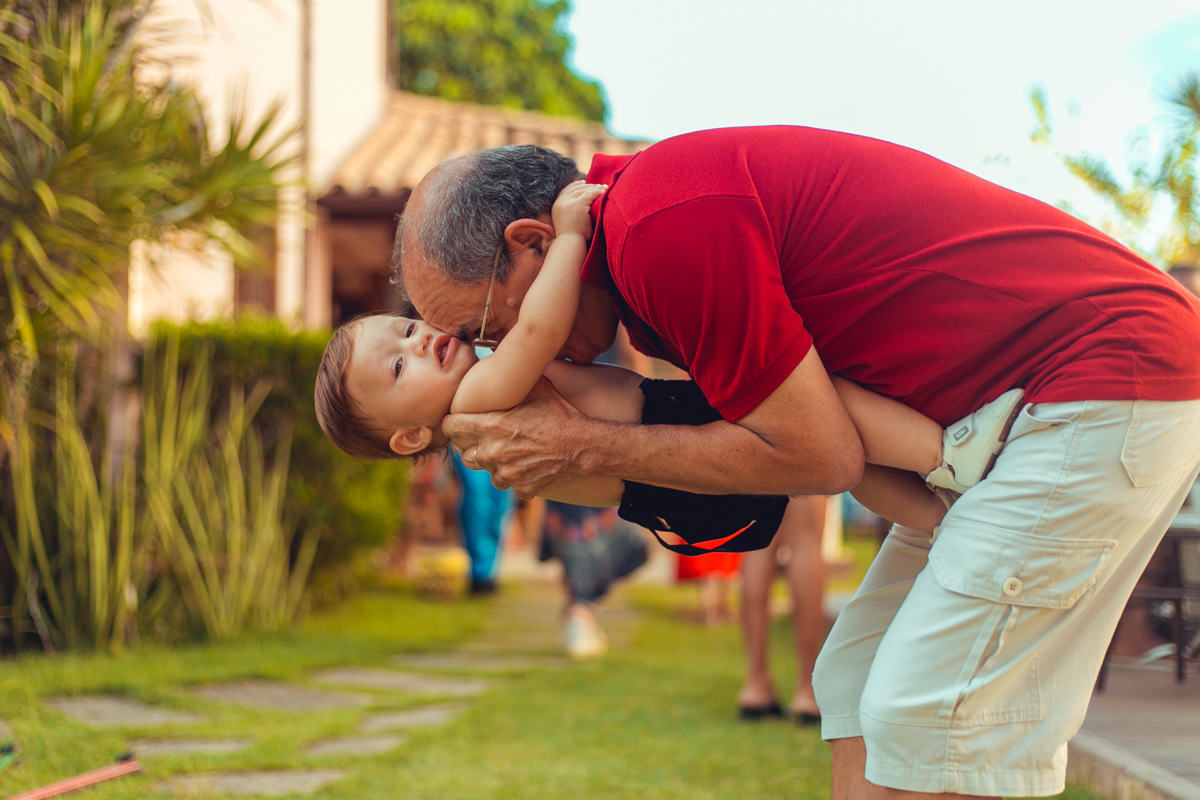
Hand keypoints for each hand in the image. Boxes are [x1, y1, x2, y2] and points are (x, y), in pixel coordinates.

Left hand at [443, 377, 592, 497]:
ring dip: (496, 466)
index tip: (457, 422)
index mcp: (492, 426)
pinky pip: (511, 486)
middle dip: (475, 448)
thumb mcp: (537, 388)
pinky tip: (529, 468)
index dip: (453, 424)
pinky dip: (518, 479)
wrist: (584, 444)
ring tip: (511, 456)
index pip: (451, 427)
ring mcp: (508, 472)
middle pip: (466, 456)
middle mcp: (494, 452)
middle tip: (488, 441)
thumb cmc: (560, 413)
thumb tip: (503, 358)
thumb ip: (514, 379)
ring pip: (488, 473)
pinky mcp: (522, 487)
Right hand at [551, 180, 606, 238]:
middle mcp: (561, 202)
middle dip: (588, 186)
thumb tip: (580, 204)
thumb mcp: (567, 220)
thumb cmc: (572, 236)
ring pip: (584, 190)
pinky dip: (598, 192)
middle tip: (599, 185)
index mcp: (557, 204)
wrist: (570, 243)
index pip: (566, 189)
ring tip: (604, 188)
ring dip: (595, 188)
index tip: (585, 182)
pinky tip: (604, 192)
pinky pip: (590, 194)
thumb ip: (569, 210)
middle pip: (576, 188)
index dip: (576, 184)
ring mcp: (568, 203)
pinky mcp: (577, 205)